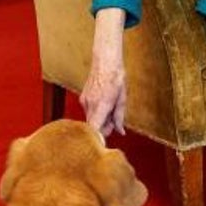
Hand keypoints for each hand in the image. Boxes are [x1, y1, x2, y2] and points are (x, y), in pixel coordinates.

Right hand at [81, 8, 127, 136]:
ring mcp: (85, 101)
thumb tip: (120, 132)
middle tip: (114, 123)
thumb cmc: (116, 78)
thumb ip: (119, 117)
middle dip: (103, 129)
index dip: (99, 138)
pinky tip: (104, 105)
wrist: (105, 61)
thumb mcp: (122, 99)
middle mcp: (90, 105)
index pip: (95, 129)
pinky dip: (97, 113)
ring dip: (101, 120)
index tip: (104, 143)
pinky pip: (89, 111)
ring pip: (91, 119)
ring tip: (111, 109)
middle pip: (93, 126)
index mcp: (102, 105)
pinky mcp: (83, 98)